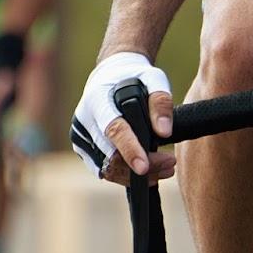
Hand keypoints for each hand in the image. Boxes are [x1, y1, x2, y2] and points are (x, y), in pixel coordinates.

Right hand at [69, 52, 176, 186]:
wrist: (111, 76)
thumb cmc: (134, 77)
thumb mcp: (153, 79)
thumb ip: (160, 102)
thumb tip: (164, 132)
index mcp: (97, 101)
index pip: (113, 130)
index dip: (129, 150)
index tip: (143, 167)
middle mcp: (84, 122)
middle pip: (111, 156)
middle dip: (144, 166)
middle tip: (171, 163)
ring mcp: (81, 139)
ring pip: (108, 169)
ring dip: (139, 176)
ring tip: (167, 168)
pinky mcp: (84, 150)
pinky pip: (106, 170)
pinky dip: (128, 175)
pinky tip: (151, 172)